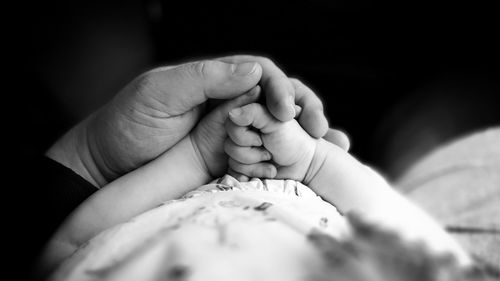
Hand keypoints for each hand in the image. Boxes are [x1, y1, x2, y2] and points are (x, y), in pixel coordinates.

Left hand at [47, 55, 348, 186]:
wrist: (107, 164)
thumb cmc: (127, 123)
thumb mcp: (160, 92)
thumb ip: (205, 78)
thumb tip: (253, 70)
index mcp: (215, 78)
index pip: (261, 72)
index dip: (278, 87)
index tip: (285, 111)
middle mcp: (228, 101)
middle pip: (277, 95)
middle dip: (303, 106)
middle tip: (320, 129)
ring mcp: (231, 129)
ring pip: (277, 124)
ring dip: (306, 131)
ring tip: (333, 146)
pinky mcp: (229, 155)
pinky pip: (264, 151)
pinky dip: (288, 154)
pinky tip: (308, 163)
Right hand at [224, 103, 316, 180]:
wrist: (303, 166)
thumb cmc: (293, 141)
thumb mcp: (275, 122)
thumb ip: (252, 112)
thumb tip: (231, 115)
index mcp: (250, 115)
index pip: (230, 123)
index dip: (244, 135)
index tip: (263, 137)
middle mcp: (244, 130)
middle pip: (229, 143)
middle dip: (250, 152)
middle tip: (268, 149)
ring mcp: (243, 149)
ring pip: (231, 159)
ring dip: (253, 164)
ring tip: (270, 160)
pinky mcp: (243, 165)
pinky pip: (234, 171)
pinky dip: (253, 174)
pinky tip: (267, 171)